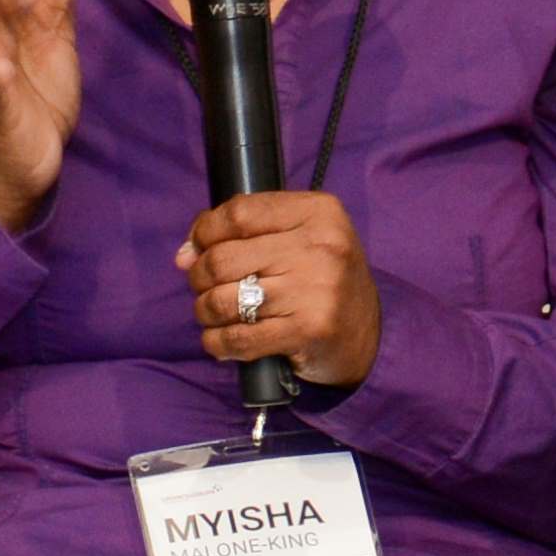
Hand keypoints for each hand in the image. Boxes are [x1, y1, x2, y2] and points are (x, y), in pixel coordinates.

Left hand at [181, 190, 379, 392]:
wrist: (369, 335)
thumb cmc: (322, 280)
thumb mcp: (299, 239)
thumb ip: (244, 234)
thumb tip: (185, 254)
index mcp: (318, 212)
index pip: (238, 213)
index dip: (205, 232)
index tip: (197, 248)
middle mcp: (320, 247)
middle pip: (223, 258)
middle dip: (199, 277)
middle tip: (203, 288)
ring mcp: (315, 290)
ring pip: (223, 300)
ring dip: (205, 312)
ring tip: (213, 314)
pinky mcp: (308, 330)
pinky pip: (238, 337)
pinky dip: (217, 342)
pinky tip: (221, 341)